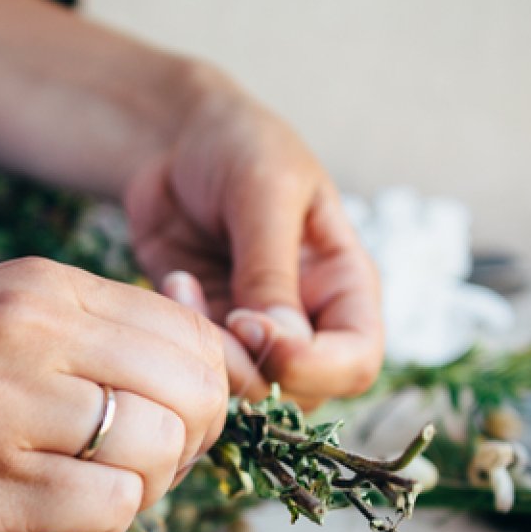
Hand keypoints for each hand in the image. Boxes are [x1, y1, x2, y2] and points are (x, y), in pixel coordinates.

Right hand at [0, 258, 228, 531]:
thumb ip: (63, 331)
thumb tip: (164, 371)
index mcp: (37, 287)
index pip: (187, 334)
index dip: (196, 390)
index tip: (159, 420)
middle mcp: (33, 333)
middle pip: (194, 389)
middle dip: (189, 441)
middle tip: (137, 466)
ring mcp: (8, 409)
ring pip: (162, 448)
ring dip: (146, 487)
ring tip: (89, 492)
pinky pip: (108, 508)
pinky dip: (104, 523)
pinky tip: (56, 518)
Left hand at [123, 72, 383, 408]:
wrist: (177, 140)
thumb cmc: (241, 149)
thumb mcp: (266, 193)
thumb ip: (272, 268)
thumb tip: (283, 344)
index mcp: (344, 287)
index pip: (356, 362)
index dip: (313, 366)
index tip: (257, 328)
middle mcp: (308, 321)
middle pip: (301, 391)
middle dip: (253, 367)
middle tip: (217, 316)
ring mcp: (254, 331)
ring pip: (244, 389)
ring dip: (209, 355)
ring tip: (186, 288)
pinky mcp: (206, 330)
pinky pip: (197, 364)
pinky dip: (180, 336)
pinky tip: (174, 280)